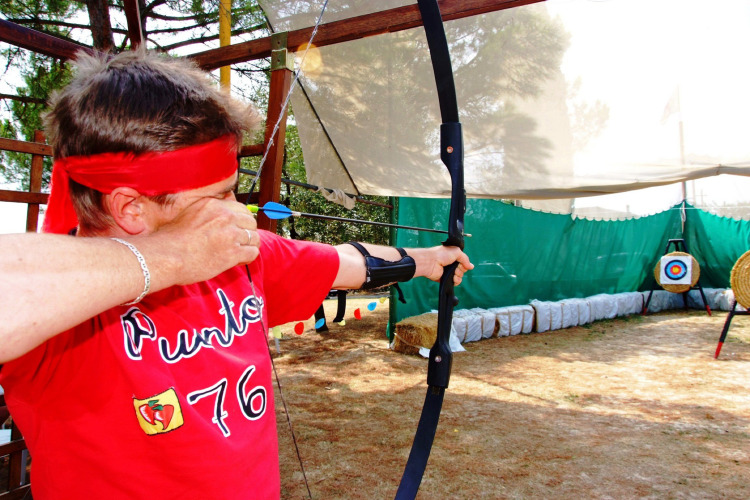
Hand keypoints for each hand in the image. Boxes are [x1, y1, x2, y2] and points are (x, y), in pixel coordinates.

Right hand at [138, 197, 260, 286]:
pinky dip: (248, 258)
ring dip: (248, 246)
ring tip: (239, 254)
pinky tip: (238, 261)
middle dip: (247, 233)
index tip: (237, 230)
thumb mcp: (189, 214)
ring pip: (254, 238)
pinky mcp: (233, 252)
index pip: (241, 209)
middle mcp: (224, 216)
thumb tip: (220, 215)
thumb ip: (206, 212)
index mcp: (213, 205)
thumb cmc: (171, 240)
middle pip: (251, 222)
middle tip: (240, 243)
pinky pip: (253, 252)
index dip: (241, 221)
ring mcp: (230, 234)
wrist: (166, 257)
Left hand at [416, 245, 473, 284]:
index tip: (463, 263)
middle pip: (463, 269)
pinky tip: (453, 278)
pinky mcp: (446, 279)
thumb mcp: (456, 251)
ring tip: (454, 272)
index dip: (465, 263)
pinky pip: (455, 282)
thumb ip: (465, 258)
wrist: (431, 262)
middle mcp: (451, 264)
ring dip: (459, 275)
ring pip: (460, 276)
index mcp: (453, 256)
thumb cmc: (441, 254)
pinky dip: (456, 281)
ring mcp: (448, 272)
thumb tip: (471, 266)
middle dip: (462, 269)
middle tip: (456, 267)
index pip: (463, 261)